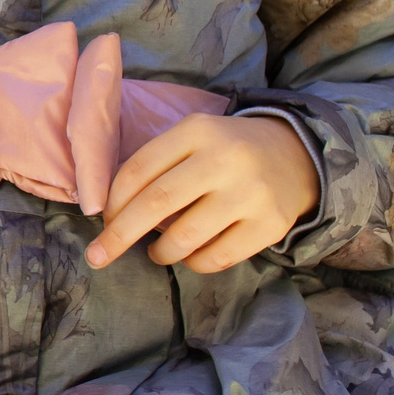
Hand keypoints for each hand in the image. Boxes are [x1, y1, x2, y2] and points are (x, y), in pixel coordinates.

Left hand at [87, 115, 319, 273]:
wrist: (296, 155)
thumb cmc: (226, 151)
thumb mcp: (192, 139)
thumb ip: (156, 165)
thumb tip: (111, 213)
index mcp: (197, 131)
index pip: (138, 170)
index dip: (113, 201)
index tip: (101, 221)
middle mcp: (224, 159)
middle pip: (155, 203)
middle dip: (119, 235)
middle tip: (97, 256)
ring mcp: (250, 193)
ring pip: (184, 237)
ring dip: (160, 252)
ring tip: (158, 252)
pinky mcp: (269, 225)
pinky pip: (216, 258)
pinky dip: (194, 263)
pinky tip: (191, 256)